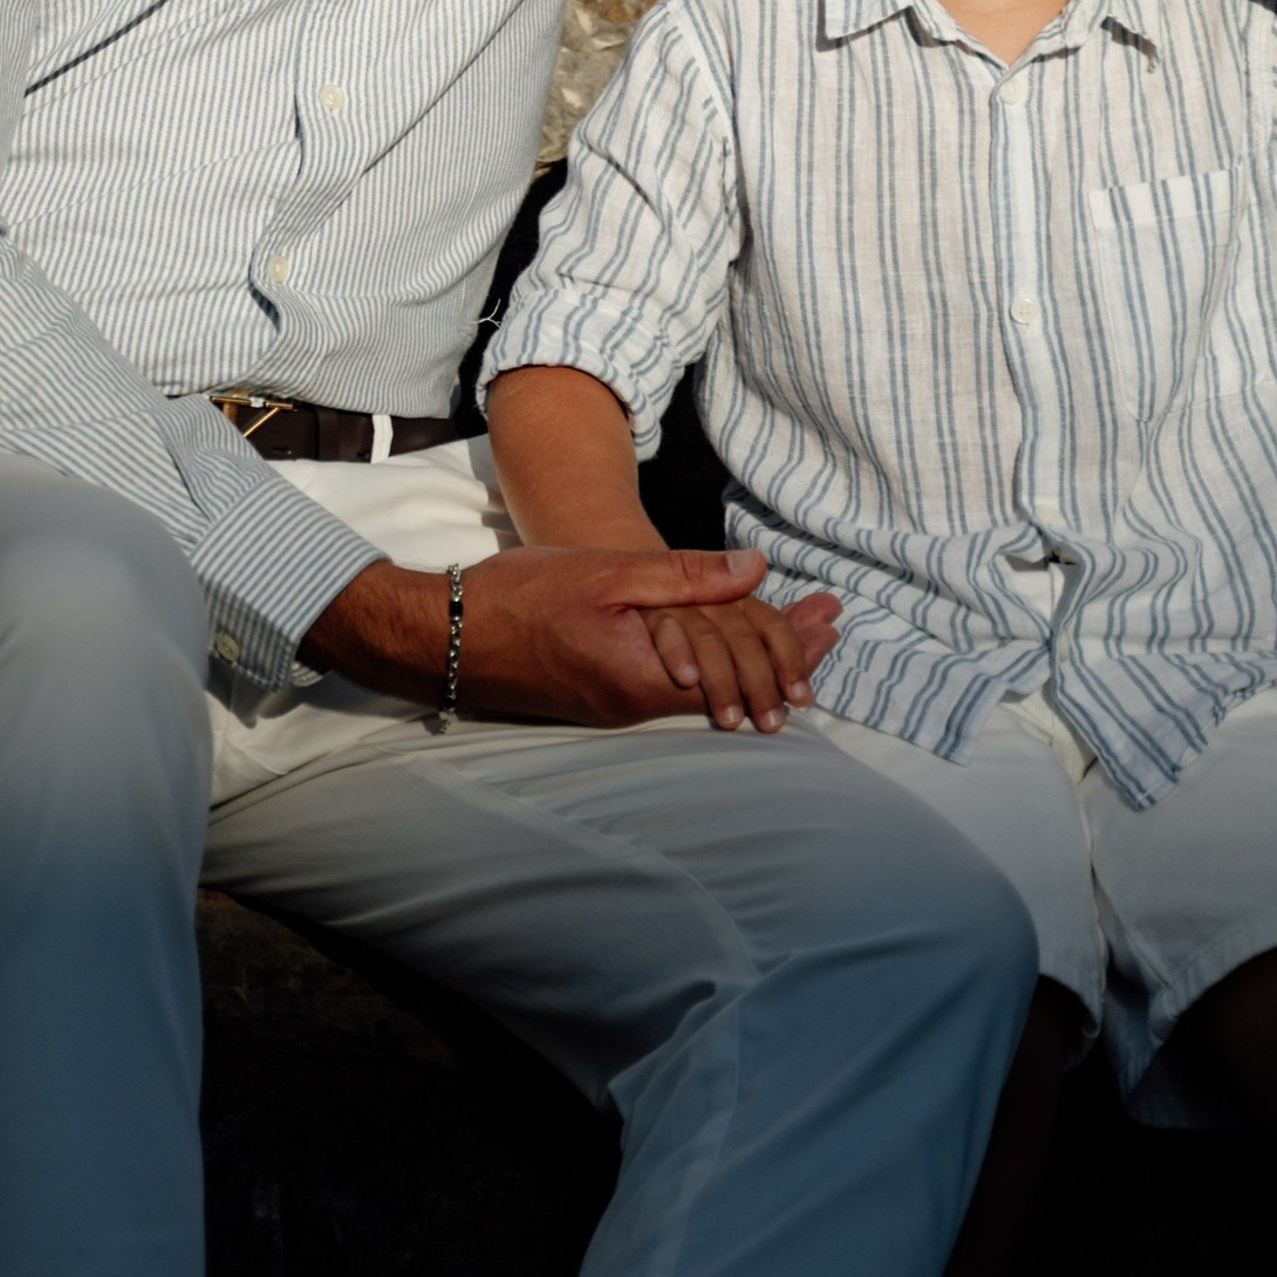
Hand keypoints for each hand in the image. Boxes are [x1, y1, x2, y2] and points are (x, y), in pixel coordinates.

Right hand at [305, 545, 819, 729]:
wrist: (446, 639)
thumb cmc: (519, 597)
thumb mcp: (605, 571)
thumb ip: (682, 575)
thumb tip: (755, 569)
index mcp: (648, 674)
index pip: (741, 662)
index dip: (789, 640)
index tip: (829, 617)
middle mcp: (640, 703)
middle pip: (733, 683)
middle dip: (784, 652)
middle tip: (830, 626)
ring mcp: (619, 707)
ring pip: (706, 687)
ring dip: (751, 658)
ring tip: (796, 644)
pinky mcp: (600, 700)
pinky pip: (675, 686)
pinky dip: (709, 663)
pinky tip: (721, 648)